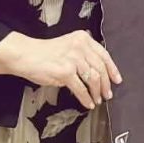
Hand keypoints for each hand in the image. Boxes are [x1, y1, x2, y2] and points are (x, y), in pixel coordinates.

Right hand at [0, 30, 120, 108]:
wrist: (26, 55)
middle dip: (106, 84)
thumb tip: (98, 72)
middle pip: (100, 68)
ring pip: (93, 79)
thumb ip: (83, 54)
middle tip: (108, 94)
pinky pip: (81, 88)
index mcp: (83, 39)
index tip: (117, 79)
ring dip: (97, 92)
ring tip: (98, 99)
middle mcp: (80, 47)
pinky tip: (88, 103)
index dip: (112, 69)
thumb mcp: (69, 46)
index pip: (104, 55)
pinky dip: (86, 98)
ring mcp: (74, 59)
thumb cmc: (45, 53)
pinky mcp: (66, 72)